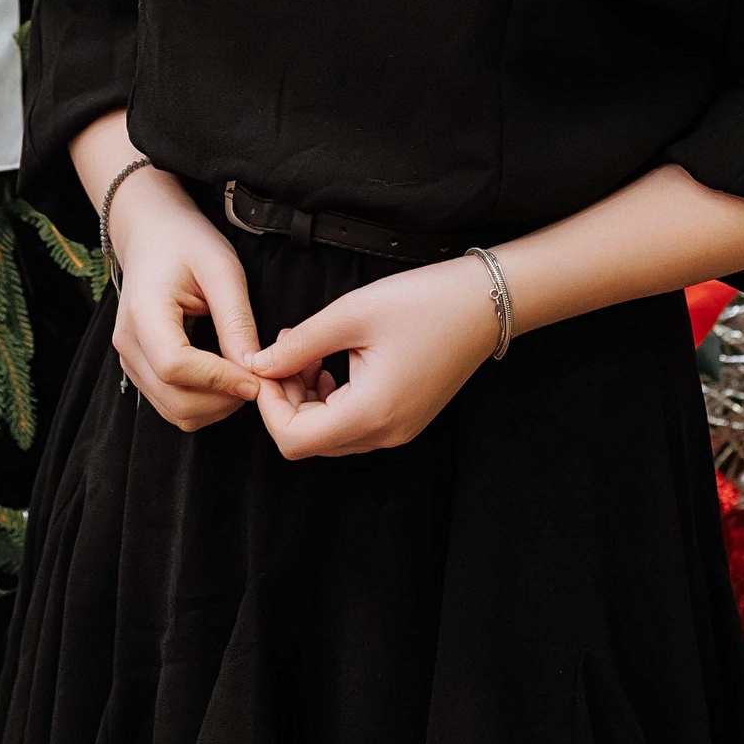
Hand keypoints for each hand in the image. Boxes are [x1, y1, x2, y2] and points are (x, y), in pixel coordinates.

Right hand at [107, 169, 260, 432]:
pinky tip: (228, 380)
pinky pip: (172, 404)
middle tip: (261, 381)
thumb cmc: (186, 243)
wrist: (152, 235)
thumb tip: (254, 368)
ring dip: (216, 407)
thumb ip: (236, 321)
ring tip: (247, 379)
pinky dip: (205, 404)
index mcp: (143, 312)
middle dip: (223, 400)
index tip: (257, 378)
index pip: (175, 365)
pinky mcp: (141, 370)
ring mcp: (130, 361)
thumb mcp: (221, 269)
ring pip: (174, 411)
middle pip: (174, 399)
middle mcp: (128, 344)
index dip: (219, 380)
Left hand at [250, 256, 500, 459]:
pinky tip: (330, 363)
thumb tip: (257, 365)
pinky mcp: (404, 419)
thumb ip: (298, 346)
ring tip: (307, 352)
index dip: (268, 405)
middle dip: (285, 398)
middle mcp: (384, 434)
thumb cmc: (424, 302)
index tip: (267, 364)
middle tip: (285, 350)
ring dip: (305, 399)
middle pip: (308, 440)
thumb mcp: (351, 314)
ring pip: (328, 433)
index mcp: (370, 414)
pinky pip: (352, 424)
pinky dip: (330, 400)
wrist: (486, 302)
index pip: (292, 439)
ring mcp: (397, 431)